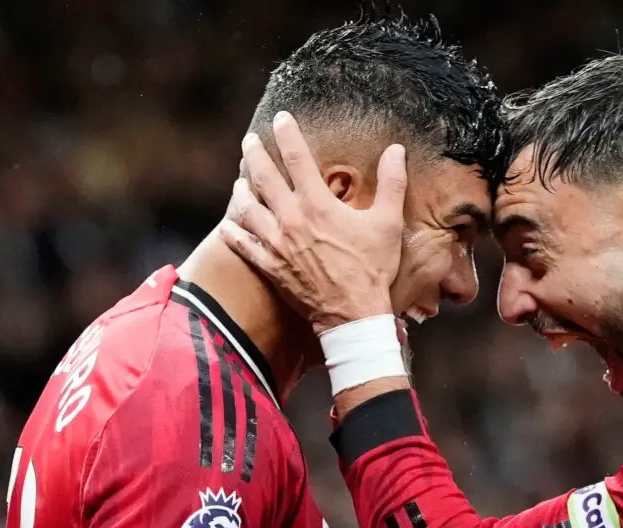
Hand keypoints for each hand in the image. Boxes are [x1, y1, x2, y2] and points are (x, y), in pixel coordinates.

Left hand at [219, 112, 407, 333]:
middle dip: (255, 155)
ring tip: (240, 180)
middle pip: (264, 178)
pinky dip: (233, 234)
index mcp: (318, 204)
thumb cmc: (372, 268)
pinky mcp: (271, 267)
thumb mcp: (388, 223)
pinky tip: (226, 225)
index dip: (287, 134)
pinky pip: (244, 246)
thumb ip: (392, 183)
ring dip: (241, 191)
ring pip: (249, 209)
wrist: (353, 314)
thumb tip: (396, 150)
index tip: (281, 118)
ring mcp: (277, 244)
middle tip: (249, 141)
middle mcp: (291, 219)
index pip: (297, 158)